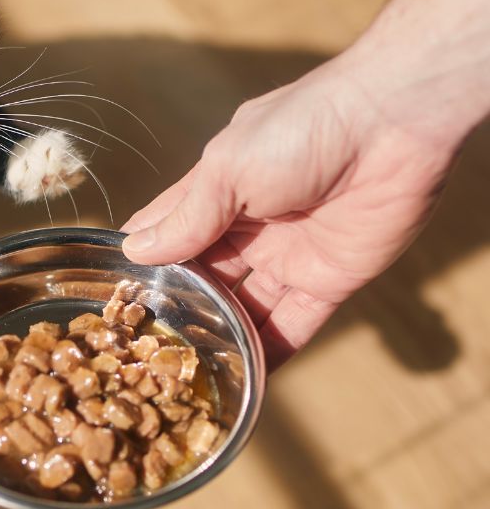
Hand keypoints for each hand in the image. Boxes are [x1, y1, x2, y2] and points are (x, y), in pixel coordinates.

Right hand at [120, 56, 456, 368]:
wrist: (393, 125)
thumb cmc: (300, 131)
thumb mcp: (227, 170)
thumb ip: (187, 217)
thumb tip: (135, 251)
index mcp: (216, 193)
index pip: (169, 231)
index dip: (142, 261)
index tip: (113, 298)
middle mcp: (247, 229)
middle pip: (204, 278)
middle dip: (178, 309)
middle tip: (145, 349)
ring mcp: (286, 257)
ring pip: (244, 308)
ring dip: (220, 337)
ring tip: (186, 375)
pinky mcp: (329, 280)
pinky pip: (293, 325)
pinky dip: (270, 354)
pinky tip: (245, 383)